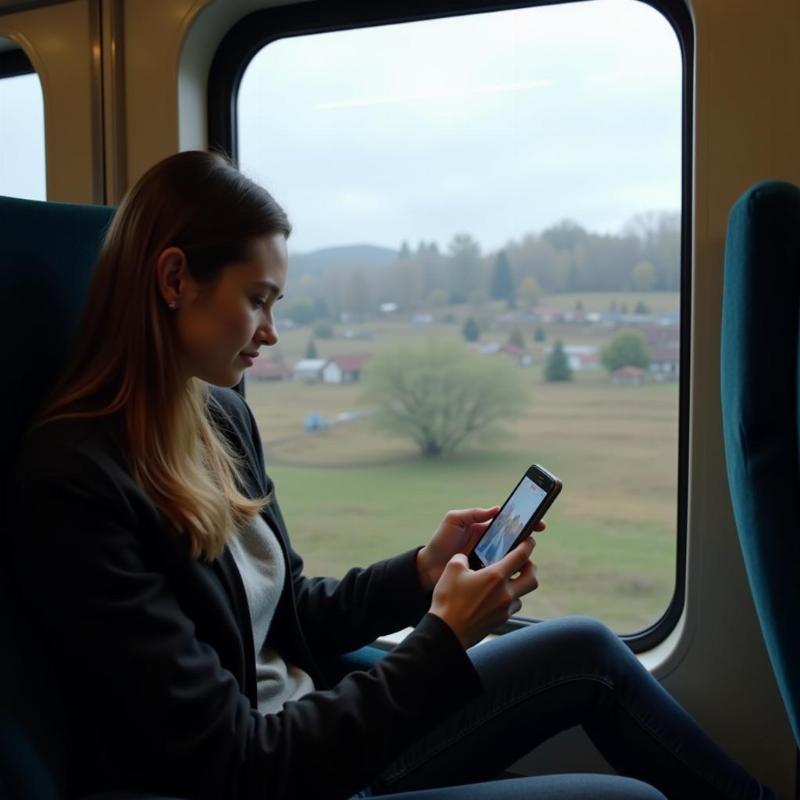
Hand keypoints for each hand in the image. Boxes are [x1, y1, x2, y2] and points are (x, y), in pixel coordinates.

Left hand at [416, 507, 545, 591]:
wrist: (428, 568)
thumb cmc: (440, 541)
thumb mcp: (454, 520)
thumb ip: (473, 513)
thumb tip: (496, 509)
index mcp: (485, 528)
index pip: (509, 523)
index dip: (525, 522)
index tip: (538, 523)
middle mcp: (491, 543)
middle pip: (515, 541)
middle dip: (528, 540)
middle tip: (533, 540)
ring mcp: (490, 560)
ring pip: (512, 558)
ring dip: (521, 557)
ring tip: (525, 556)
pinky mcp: (486, 576)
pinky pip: (502, 574)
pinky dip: (510, 573)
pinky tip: (515, 573)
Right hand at [429, 537, 538, 648]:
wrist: (446, 632)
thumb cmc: (448, 600)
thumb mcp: (452, 569)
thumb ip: (462, 558)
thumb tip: (465, 558)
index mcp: (495, 576)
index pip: (521, 556)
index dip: (527, 545)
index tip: (529, 540)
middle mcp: (505, 593)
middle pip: (532, 578)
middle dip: (531, 567)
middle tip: (523, 562)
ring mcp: (505, 609)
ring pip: (522, 595)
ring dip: (518, 586)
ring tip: (505, 581)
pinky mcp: (501, 621)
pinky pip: (512, 607)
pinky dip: (508, 600)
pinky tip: (494, 597)